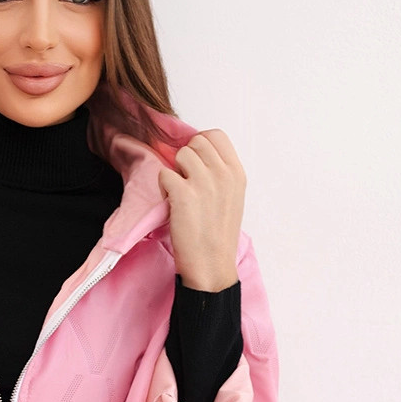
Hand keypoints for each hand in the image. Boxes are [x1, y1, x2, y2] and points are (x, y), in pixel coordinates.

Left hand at [157, 129, 245, 291]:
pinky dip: (163, 187)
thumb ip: (220, 173)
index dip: (200, 145)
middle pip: (196, 142)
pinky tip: (171, 203)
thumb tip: (199, 156)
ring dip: (174, 172)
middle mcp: (223, 174)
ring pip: (180, 154)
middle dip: (186, 159)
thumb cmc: (219, 235)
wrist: (211, 265)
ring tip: (179, 193)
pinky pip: (164, 173)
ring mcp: (204, 182)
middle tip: (186, 182)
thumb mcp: (232, 198)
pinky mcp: (183, 194)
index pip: (216, 136)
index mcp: (237, 173)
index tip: (195, 164)